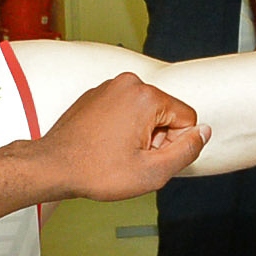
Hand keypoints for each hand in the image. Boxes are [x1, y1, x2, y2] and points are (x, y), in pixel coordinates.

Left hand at [33, 73, 208, 200]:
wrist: (52, 166)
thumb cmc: (95, 170)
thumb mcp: (152, 171)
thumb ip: (187, 150)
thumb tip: (203, 133)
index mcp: (146, 97)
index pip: (187, 118)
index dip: (174, 145)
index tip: (150, 158)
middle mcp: (128, 84)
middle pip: (166, 113)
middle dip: (156, 138)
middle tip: (132, 158)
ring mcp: (109, 87)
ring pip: (145, 113)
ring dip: (139, 134)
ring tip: (116, 153)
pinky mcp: (96, 96)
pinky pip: (124, 110)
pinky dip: (121, 128)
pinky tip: (105, 146)